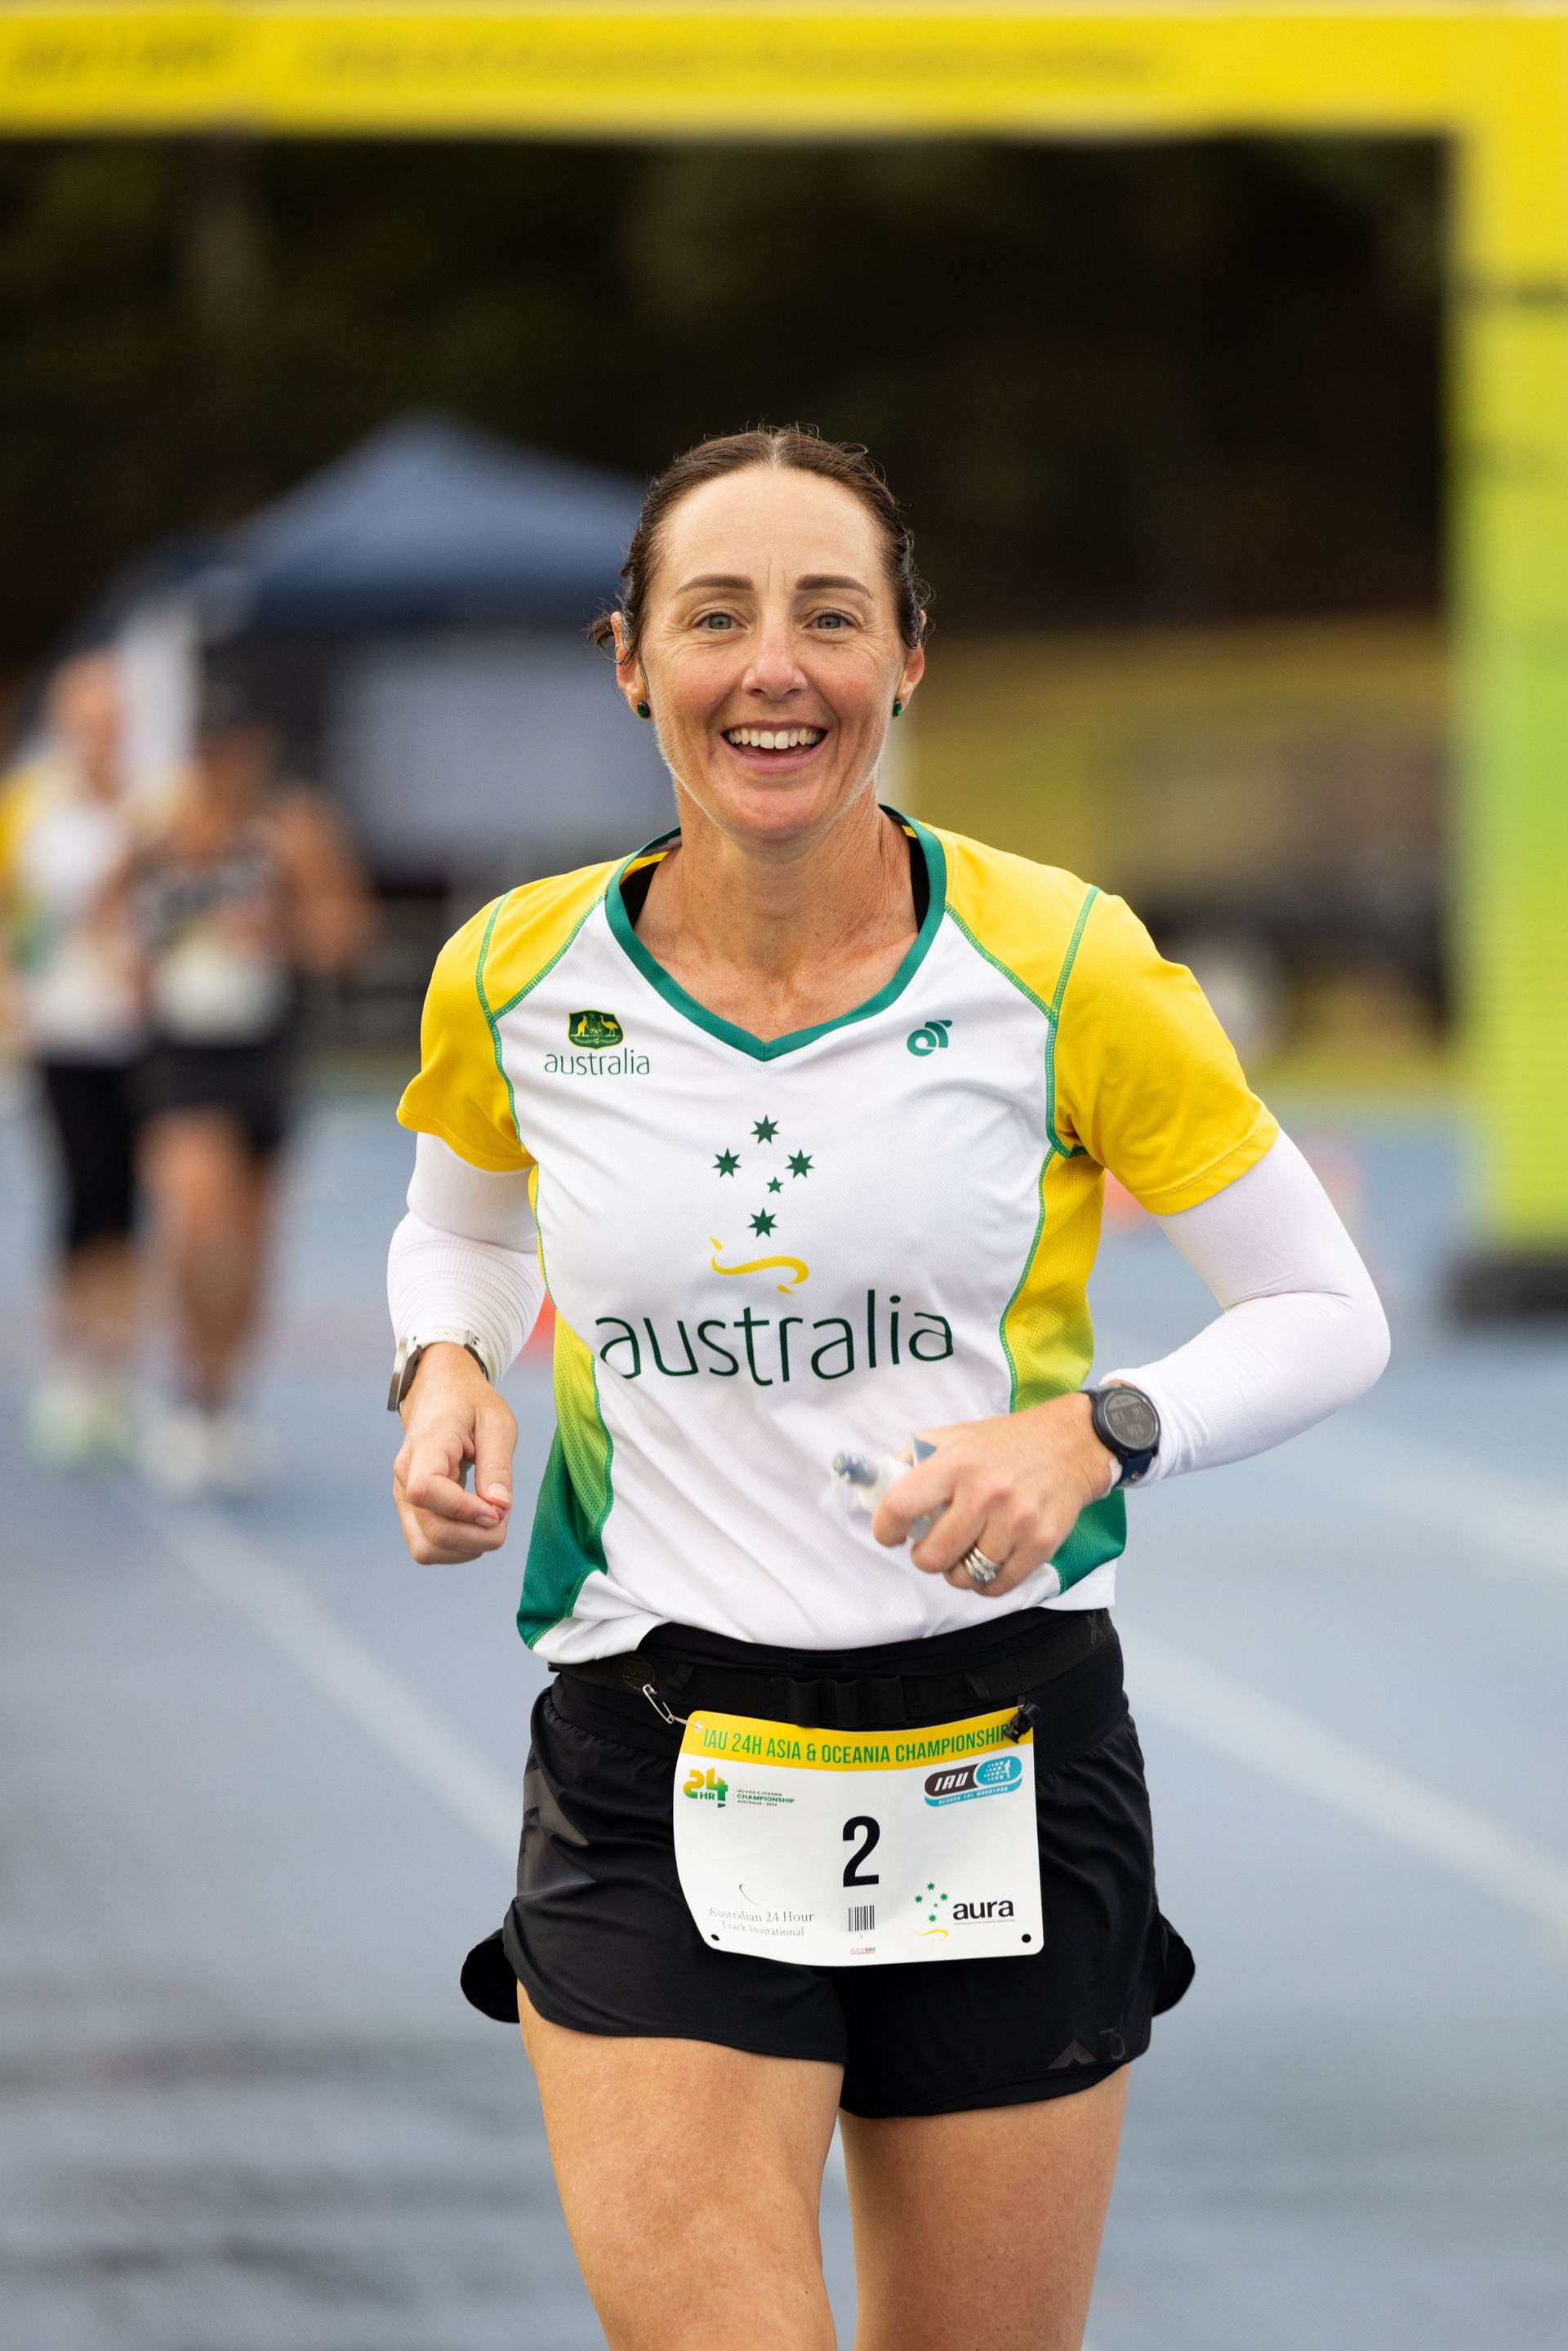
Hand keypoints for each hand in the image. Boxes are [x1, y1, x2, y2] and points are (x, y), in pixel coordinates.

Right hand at [392, 1343, 517, 1564]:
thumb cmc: (471, 1405)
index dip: (464, 1510)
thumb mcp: (497, 1422)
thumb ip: (498, 1465)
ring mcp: (404, 1497)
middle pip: (432, 1533)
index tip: (497, 1508)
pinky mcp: (411, 1512)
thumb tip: (499, 1508)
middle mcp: (405, 1477)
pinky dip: (458, 1548)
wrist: (440, 1395)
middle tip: (503, 1513)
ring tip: (490, 1518)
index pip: (426, 1491)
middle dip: (478, 1537)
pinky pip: (428, 1548)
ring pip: (426, 1549)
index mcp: (426, 1446)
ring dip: (467, 1547)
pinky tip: (476, 1524)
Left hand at [870, 1393, 1116, 1598]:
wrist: (1070, 1445)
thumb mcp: (953, 1437)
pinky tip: (987, 1563)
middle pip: (933, 1556)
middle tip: (932, 1547)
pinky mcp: (1041, 1543)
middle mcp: (985, 1492)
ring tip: (964, 1552)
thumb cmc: (1003, 1444)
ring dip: (957, 1572)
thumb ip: (913, 1461)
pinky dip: (985, 1583)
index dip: (886, 1529)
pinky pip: (998, 1586)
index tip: (890, 1535)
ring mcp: (1016, 1520)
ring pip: (965, 1577)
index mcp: (956, 1462)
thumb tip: (878, 1490)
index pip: (901, 1506)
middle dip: (925, 1558)